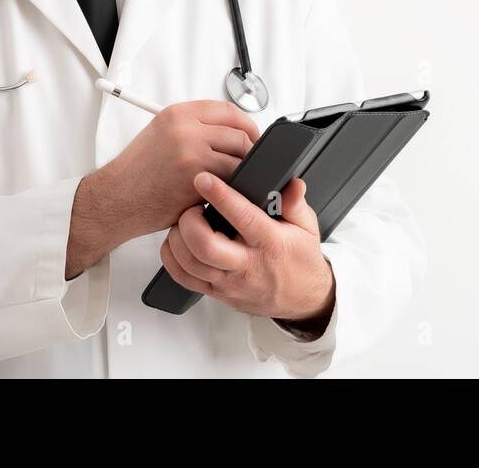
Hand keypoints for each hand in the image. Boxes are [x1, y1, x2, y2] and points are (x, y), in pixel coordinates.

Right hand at [101, 101, 259, 240]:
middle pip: (240, 135)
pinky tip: (225, 194)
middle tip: (248, 164)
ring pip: (239, 160)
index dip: (248, 124)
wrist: (116, 198)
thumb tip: (230, 131)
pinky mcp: (196, 181)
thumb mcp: (160, 133)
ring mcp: (192, 154)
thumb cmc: (137, 171)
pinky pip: (230, 183)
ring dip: (242, 174)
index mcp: (178, 114)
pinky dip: (233, 190)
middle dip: (249, 152)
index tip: (253, 137)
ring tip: (236, 182)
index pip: (229, 110)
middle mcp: (186, 130)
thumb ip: (193, 127)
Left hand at [160, 173, 335, 325]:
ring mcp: (228, 283)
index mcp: (270, 244)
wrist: (301, 299)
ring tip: (184, 222)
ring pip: (189, 263)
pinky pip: (183, 279)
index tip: (204, 179)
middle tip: (192, 206)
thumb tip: (293, 184)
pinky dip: (172, 258)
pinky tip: (177, 242)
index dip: (220, 196)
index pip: (243, 218)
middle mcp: (247, 266)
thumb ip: (295, 203)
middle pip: (205, 246)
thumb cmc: (299, 258)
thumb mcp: (306, 226)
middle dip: (189, 221)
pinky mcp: (216, 293)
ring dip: (178, 238)